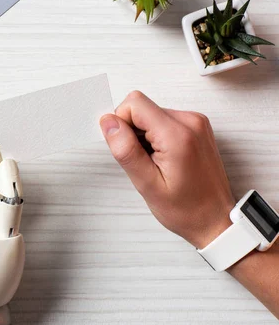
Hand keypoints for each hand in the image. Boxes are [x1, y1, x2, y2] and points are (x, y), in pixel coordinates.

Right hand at [99, 91, 234, 248]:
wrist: (216, 220)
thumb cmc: (186, 209)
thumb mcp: (147, 184)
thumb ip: (126, 149)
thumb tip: (108, 122)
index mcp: (178, 135)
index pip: (134, 104)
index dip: (121, 124)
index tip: (128, 150)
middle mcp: (190, 121)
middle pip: (142, 107)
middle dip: (132, 132)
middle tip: (143, 161)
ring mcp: (196, 122)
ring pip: (150, 113)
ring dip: (144, 136)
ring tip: (155, 163)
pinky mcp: (196, 126)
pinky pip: (163, 120)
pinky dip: (156, 137)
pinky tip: (163, 159)